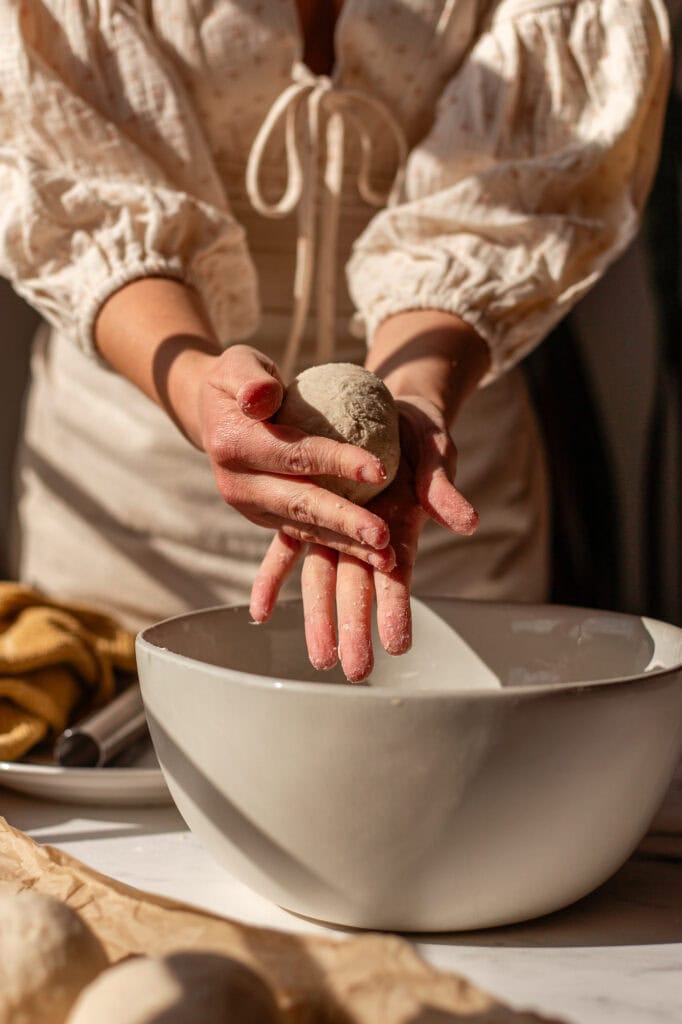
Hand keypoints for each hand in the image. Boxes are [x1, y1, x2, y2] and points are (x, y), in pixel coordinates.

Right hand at [196, 344, 396, 569]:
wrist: (212, 412)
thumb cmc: (240, 379)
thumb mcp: (239, 363)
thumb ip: (251, 378)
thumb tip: (260, 396)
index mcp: (233, 445)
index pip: (294, 455)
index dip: (338, 462)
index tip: (380, 470)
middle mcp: (238, 484)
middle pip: (300, 503)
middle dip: (344, 521)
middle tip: (383, 535)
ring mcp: (250, 506)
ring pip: (304, 527)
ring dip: (346, 546)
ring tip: (385, 559)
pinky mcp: (265, 517)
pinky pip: (305, 532)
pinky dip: (338, 545)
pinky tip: (372, 555)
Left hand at [249, 395, 477, 680]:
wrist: (388, 409)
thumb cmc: (420, 434)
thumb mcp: (436, 453)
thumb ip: (442, 489)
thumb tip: (469, 523)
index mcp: (399, 526)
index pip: (398, 572)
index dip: (397, 605)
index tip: (398, 643)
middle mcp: (367, 535)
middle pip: (358, 586)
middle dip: (356, 627)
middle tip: (353, 670)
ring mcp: (336, 525)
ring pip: (323, 576)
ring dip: (319, 616)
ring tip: (320, 660)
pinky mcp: (310, 508)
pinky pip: (286, 547)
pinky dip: (273, 576)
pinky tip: (258, 612)